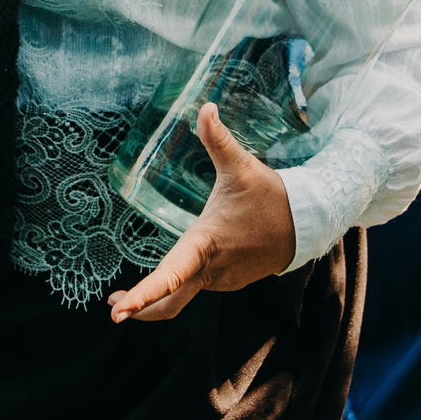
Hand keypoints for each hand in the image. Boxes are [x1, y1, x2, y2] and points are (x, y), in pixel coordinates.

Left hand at [107, 104, 297, 322]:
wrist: (307, 224)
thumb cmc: (270, 197)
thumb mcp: (242, 167)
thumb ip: (218, 139)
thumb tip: (205, 107)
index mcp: (205, 245)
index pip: (169, 278)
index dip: (142, 295)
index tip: (117, 312)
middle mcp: (211, 269)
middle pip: (170, 303)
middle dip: (140, 308)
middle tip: (113, 307)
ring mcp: (221, 280)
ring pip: (185, 293)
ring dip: (162, 293)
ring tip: (133, 293)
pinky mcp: (229, 280)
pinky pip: (200, 285)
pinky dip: (183, 285)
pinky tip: (176, 274)